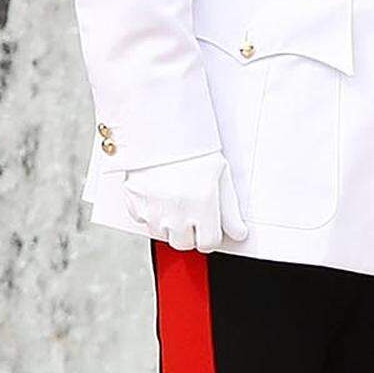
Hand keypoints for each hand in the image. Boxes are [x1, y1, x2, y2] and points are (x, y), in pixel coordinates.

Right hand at [122, 151, 247, 249]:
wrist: (161, 128)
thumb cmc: (192, 149)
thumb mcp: (220, 175)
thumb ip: (230, 210)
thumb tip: (239, 234)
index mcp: (203, 202)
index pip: (208, 243)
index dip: (209, 235)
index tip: (208, 225)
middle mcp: (177, 209)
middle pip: (184, 244)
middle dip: (189, 232)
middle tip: (190, 210)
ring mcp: (153, 208)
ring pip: (162, 235)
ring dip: (169, 224)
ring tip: (173, 200)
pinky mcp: (134, 203)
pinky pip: (142, 221)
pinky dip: (149, 213)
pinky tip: (158, 195)